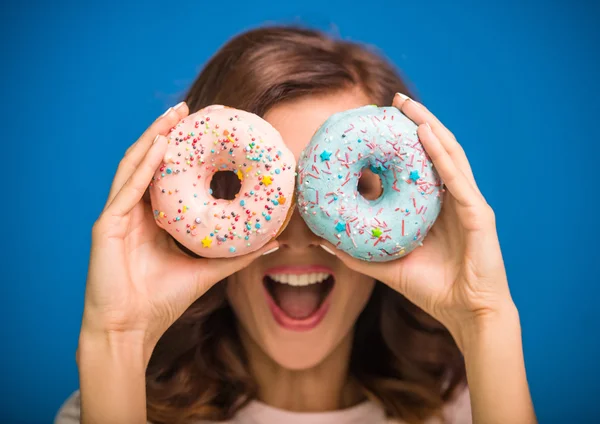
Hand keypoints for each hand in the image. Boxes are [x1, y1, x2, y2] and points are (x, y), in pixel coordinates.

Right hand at [81, 102, 277, 358]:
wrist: (131, 330)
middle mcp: (133, 210)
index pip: (164, 174)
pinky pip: (126, 190)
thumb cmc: (164, 301)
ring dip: (153, 138)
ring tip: (173, 116)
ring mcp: (118, 216)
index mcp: (151, 218)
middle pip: (147, 161)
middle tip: (186, 108)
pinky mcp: (107, 226)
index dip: (180, 149)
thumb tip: (276, 241)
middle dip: (165, 131)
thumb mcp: (208, 270)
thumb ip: (239, 254)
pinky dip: (143, 166)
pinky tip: (160, 146)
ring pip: (133, 166)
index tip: (201, 128)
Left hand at [321, 94, 514, 348]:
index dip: (401, 142)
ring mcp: (467, 202)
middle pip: (435, 151)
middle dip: (416, 122)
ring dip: (429, 126)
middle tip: (394, 101)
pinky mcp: (478, 213)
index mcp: (435, 207)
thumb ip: (357, 254)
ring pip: (449, 154)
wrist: (467, 314)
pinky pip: (457, 178)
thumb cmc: (431, 289)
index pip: (419, 165)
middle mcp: (452, 198)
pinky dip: (441, 153)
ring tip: (408, 105)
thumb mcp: (387, 265)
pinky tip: (425, 133)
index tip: (378, 122)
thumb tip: (323, 241)